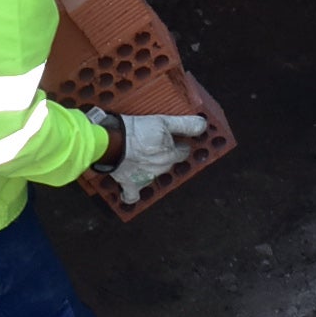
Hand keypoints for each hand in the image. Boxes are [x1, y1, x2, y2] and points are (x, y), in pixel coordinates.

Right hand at [91, 110, 206, 204]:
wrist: (112, 142)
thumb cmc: (136, 131)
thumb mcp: (163, 121)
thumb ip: (184, 125)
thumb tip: (203, 126)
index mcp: (170, 154)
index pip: (183, 151)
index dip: (180, 144)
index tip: (176, 139)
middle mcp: (161, 168)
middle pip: (169, 163)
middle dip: (165, 155)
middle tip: (156, 145)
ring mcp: (146, 178)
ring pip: (154, 175)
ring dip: (151, 168)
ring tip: (142, 156)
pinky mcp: (130, 184)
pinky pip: (133, 195)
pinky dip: (133, 194)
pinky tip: (132, 188)